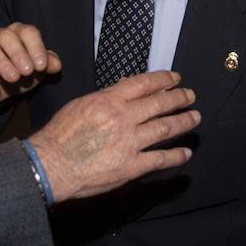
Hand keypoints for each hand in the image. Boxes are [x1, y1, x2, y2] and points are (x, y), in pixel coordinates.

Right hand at [0, 22, 62, 104]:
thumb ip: (48, 64)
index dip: (35, 47)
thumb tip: (56, 65)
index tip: (41, 66)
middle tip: (27, 71)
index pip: (27, 32)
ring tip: (14, 78)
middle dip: (18, 53)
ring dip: (2, 63)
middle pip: (6, 36)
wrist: (3, 89)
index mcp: (19, 33)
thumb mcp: (38, 69)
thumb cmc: (23, 71)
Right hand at [28, 70, 197, 201]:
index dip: (164, 79)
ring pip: (164, 128)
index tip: (176, 78)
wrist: (50, 165)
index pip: (144, 84)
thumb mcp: (80, 105)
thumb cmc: (60, 135)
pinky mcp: (130, 166)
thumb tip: (124, 85)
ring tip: (194, 118)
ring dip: (183, 122)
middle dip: (179, 98)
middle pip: (159, 104)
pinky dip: (175, 156)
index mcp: (109, 100)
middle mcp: (123, 118)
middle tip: (190, 96)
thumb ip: (105, 96)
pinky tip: (186, 153)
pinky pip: (159, 159)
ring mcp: (129, 143)